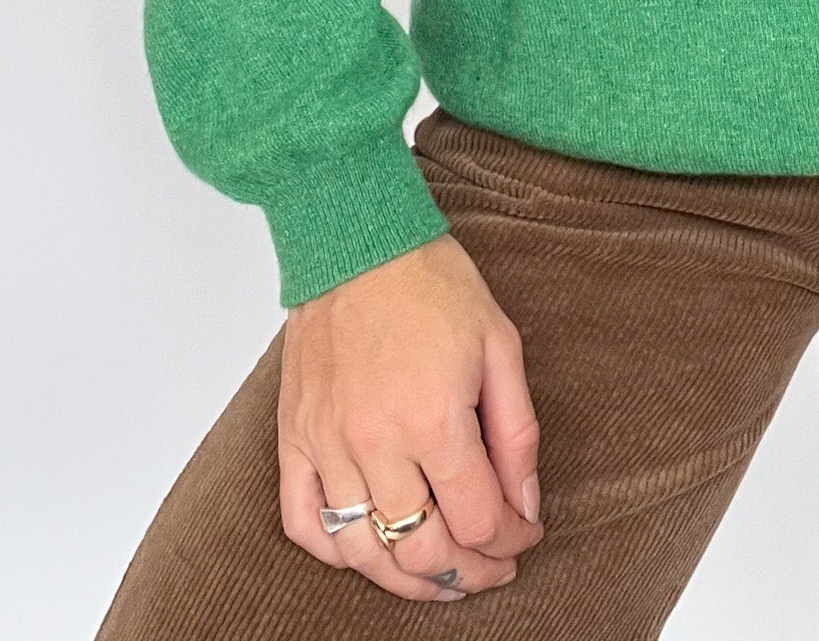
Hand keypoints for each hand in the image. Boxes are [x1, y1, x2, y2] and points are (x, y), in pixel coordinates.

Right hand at [278, 233, 544, 600]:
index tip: (524, 534)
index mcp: (433, 419)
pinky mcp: (293, 438)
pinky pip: (304, 523)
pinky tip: (370, 550)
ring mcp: (326, 444)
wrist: (358, 239)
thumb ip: (517, 433)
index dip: (511, 541)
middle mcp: (375, 443)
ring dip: (408, 579)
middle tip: (492, 566)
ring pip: (364, 553)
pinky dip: (337, 552)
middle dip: (470, 573)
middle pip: (423, 550)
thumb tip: (525, 504)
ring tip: (440, 576)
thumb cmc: (429, 282)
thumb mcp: (500, 345)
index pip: (477, 521)